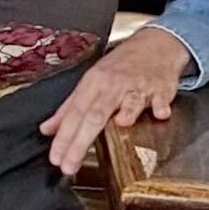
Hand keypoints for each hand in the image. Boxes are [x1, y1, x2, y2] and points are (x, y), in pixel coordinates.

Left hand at [39, 25, 192, 176]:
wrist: (156, 44)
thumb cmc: (122, 65)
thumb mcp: (91, 81)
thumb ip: (69, 109)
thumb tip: (47, 129)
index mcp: (93, 84)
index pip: (74, 114)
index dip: (64, 138)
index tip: (57, 158)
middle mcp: (113, 85)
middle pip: (95, 115)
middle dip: (81, 141)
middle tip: (70, 164)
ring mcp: (138, 86)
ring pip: (129, 102)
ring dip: (127, 112)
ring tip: (122, 125)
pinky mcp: (161, 88)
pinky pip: (160, 99)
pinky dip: (160, 106)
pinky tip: (160, 114)